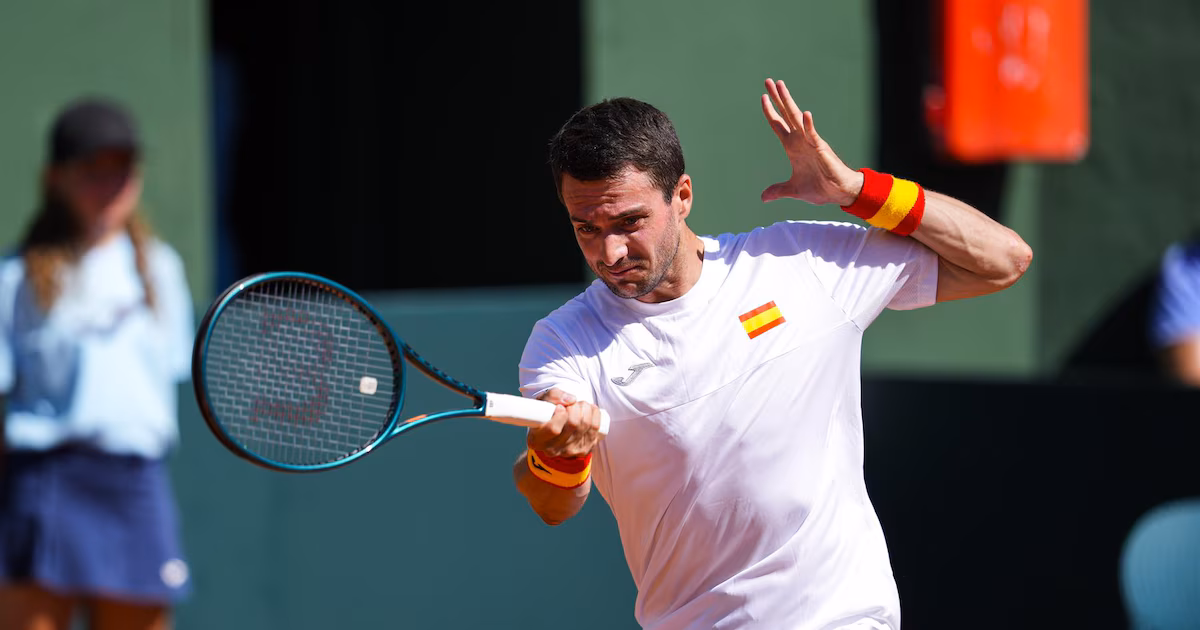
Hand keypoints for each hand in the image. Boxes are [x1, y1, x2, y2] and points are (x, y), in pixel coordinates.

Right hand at [527, 388, 603, 457]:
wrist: (557, 429)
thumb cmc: (547, 413)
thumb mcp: (543, 401)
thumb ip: (553, 396)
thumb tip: (571, 400)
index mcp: (536, 440)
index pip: (554, 428)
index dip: (560, 414)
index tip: (560, 407)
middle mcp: (552, 450)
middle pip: (573, 424)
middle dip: (575, 407)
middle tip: (572, 403)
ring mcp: (569, 452)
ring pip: (586, 424)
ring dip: (586, 408)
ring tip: (580, 405)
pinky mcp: (584, 450)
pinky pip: (595, 427)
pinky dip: (595, 413)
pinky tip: (589, 410)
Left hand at [760, 78, 863, 206]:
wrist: (838, 193)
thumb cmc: (819, 188)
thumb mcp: (793, 190)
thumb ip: (778, 190)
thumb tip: (763, 197)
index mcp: (793, 147)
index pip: (778, 125)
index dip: (770, 112)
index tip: (763, 97)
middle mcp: (800, 140)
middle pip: (786, 114)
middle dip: (777, 97)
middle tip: (768, 80)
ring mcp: (810, 142)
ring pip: (797, 117)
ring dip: (788, 101)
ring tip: (780, 85)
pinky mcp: (821, 149)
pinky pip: (813, 135)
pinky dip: (808, 125)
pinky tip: (805, 114)